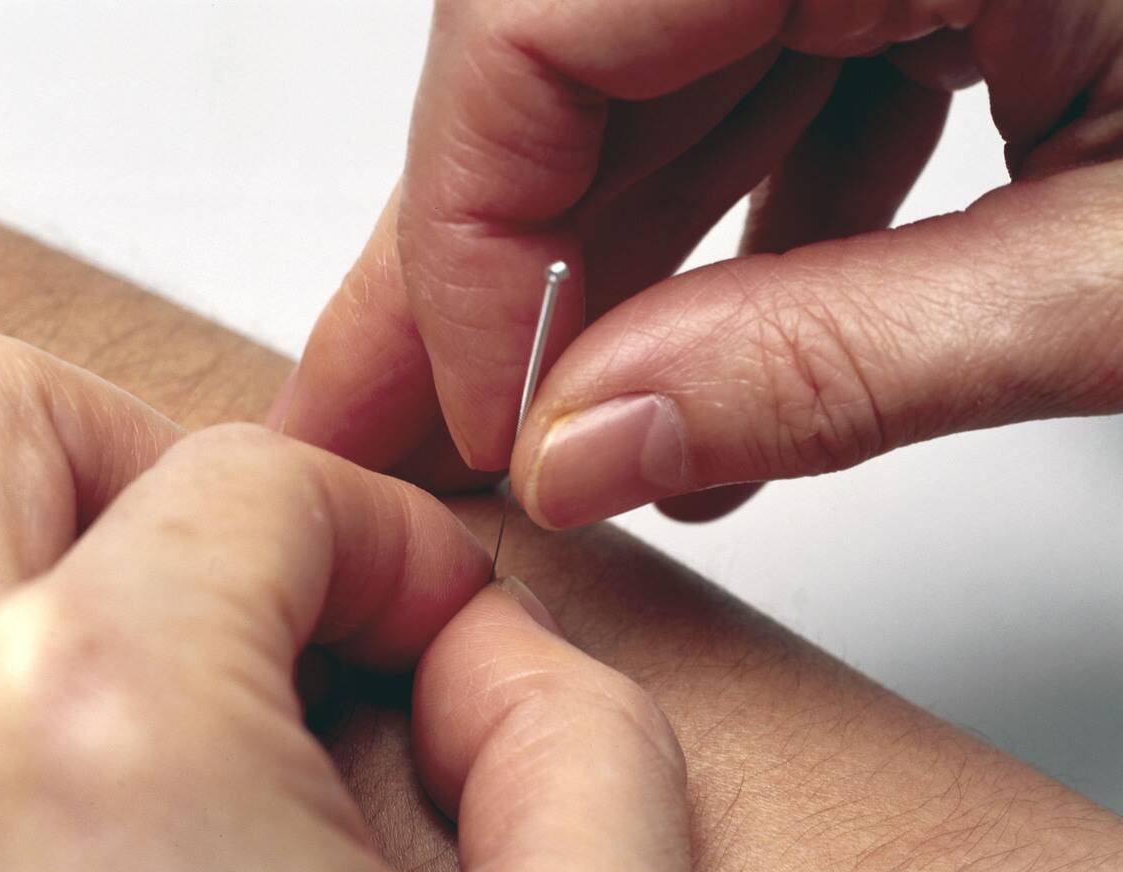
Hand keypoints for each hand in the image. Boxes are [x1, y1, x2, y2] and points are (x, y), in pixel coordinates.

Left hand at [0, 328, 708, 871]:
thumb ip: (573, 723)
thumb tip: (478, 647)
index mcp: (90, 738)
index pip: (245, 481)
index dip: (393, 540)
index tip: (450, 634)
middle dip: (159, 464)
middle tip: (276, 585)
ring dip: (73, 558)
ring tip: (211, 685)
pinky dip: (29, 683)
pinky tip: (159, 803)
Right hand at [277, 1, 1122, 526]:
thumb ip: (838, 364)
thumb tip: (591, 454)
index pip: (534, 23)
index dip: (466, 238)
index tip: (486, 417)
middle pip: (556, 47)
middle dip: (482, 263)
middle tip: (407, 425)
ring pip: (652, 68)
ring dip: (618, 266)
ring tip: (600, 435)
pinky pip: (763, 66)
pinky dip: (739, 219)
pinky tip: (741, 345)